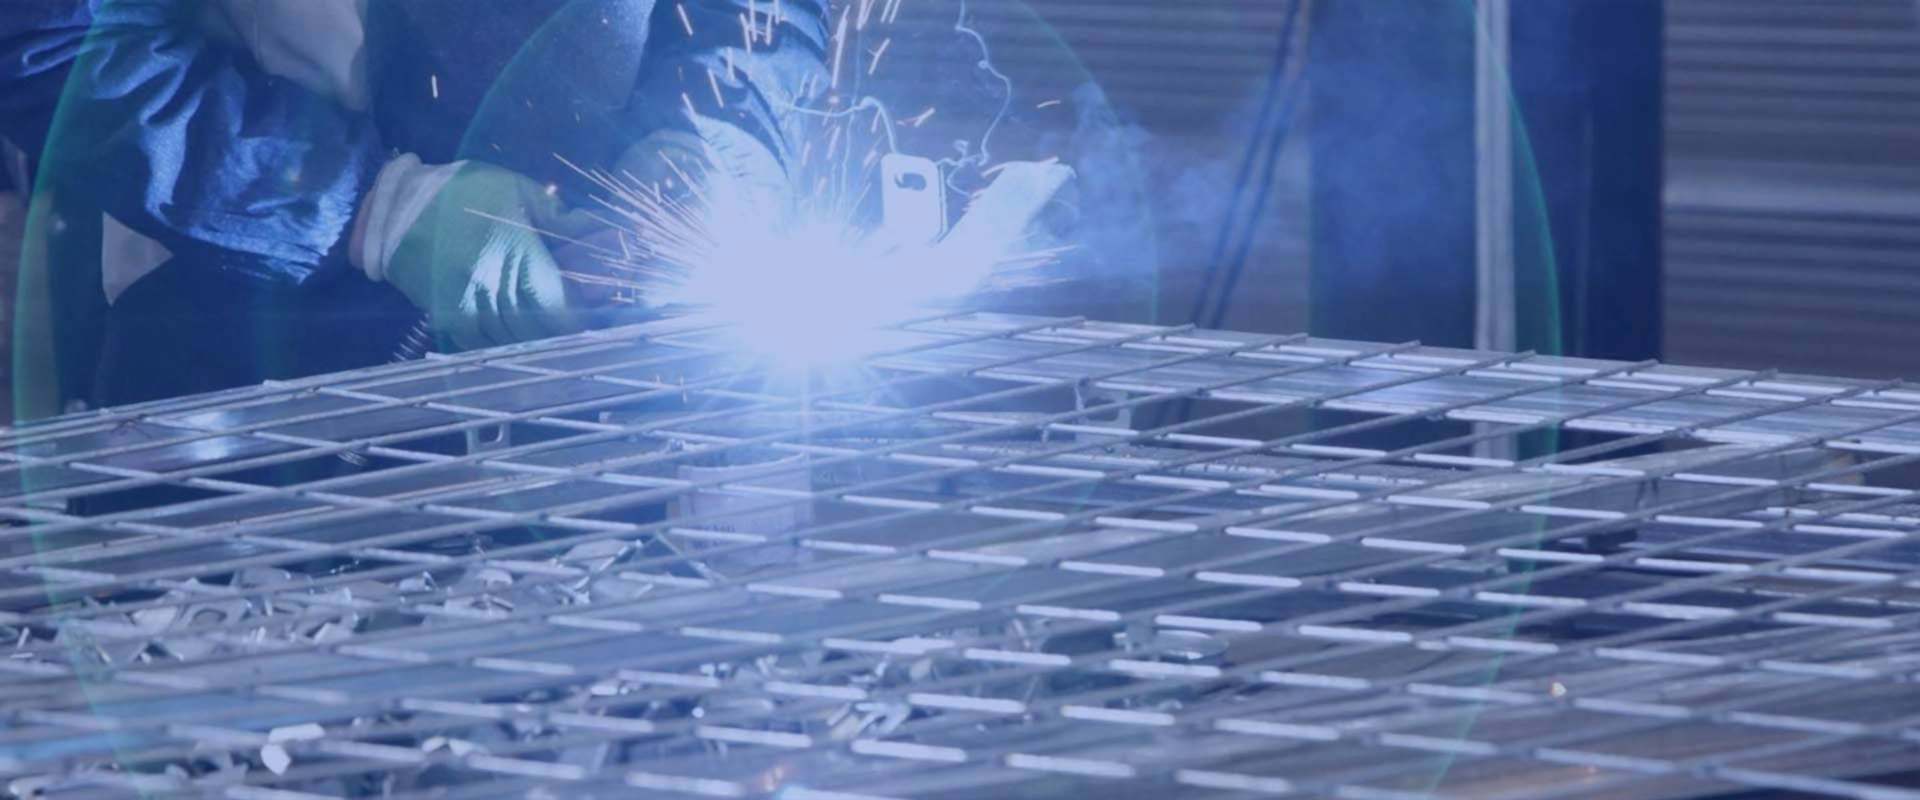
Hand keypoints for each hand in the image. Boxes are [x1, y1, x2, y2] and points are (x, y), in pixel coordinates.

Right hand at [383, 163, 584, 350]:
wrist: (397, 204)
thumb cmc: (463, 191)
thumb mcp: (516, 190)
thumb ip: (556, 216)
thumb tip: (592, 232)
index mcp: (515, 255)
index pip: (556, 307)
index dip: (575, 320)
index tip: (588, 320)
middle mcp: (491, 288)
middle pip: (536, 330)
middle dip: (556, 334)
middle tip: (572, 333)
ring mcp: (466, 307)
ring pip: (509, 341)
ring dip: (529, 341)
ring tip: (544, 337)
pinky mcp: (444, 317)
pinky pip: (479, 344)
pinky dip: (498, 344)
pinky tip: (509, 337)